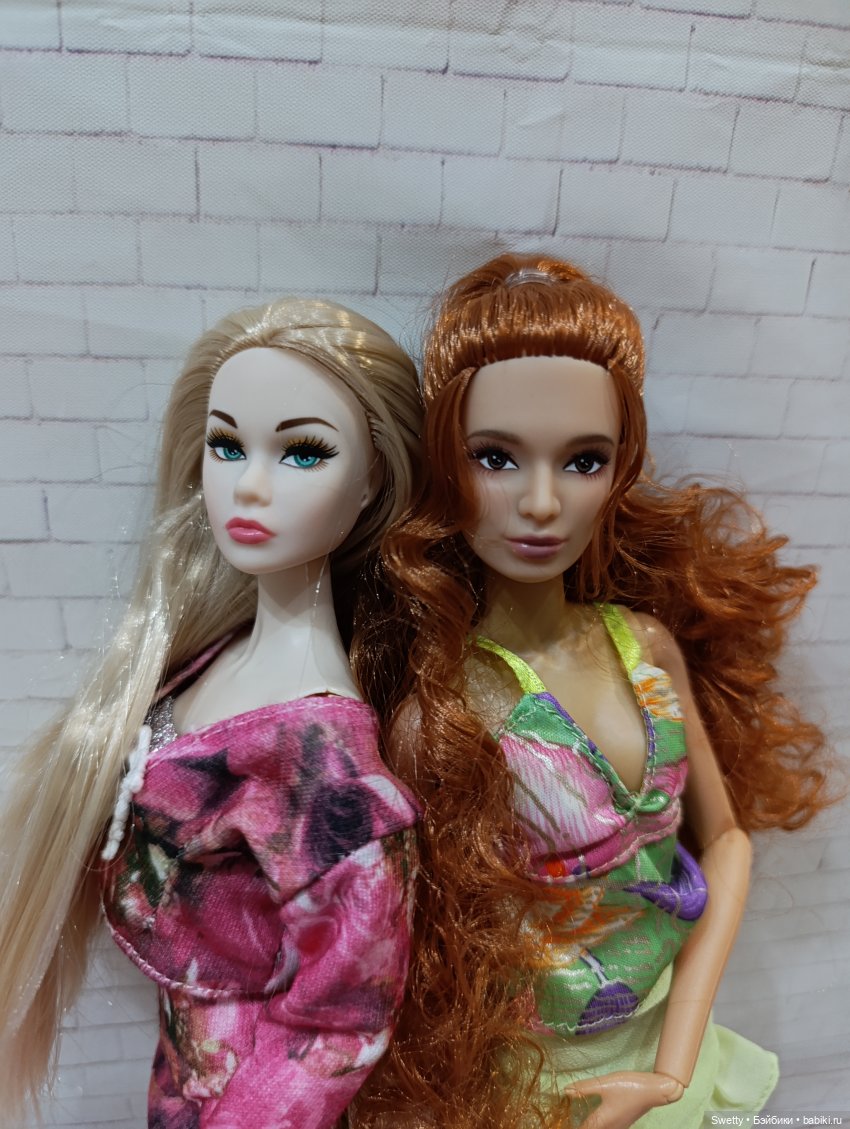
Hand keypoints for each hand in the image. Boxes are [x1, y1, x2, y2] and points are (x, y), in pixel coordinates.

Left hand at [564, 1071, 683, 1128]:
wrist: (654, 1090)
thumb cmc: (629, 1087)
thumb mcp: (605, 1084)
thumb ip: (584, 1088)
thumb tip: (565, 1091)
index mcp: (602, 1121)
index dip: (570, 1126)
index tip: (560, 1122)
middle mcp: (610, 1128)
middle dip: (580, 1126)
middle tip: (567, 1119)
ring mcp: (618, 1127)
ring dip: (588, 1125)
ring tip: (578, 1118)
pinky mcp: (623, 1122)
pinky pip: (606, 1128)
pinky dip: (597, 1125)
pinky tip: (595, 1116)